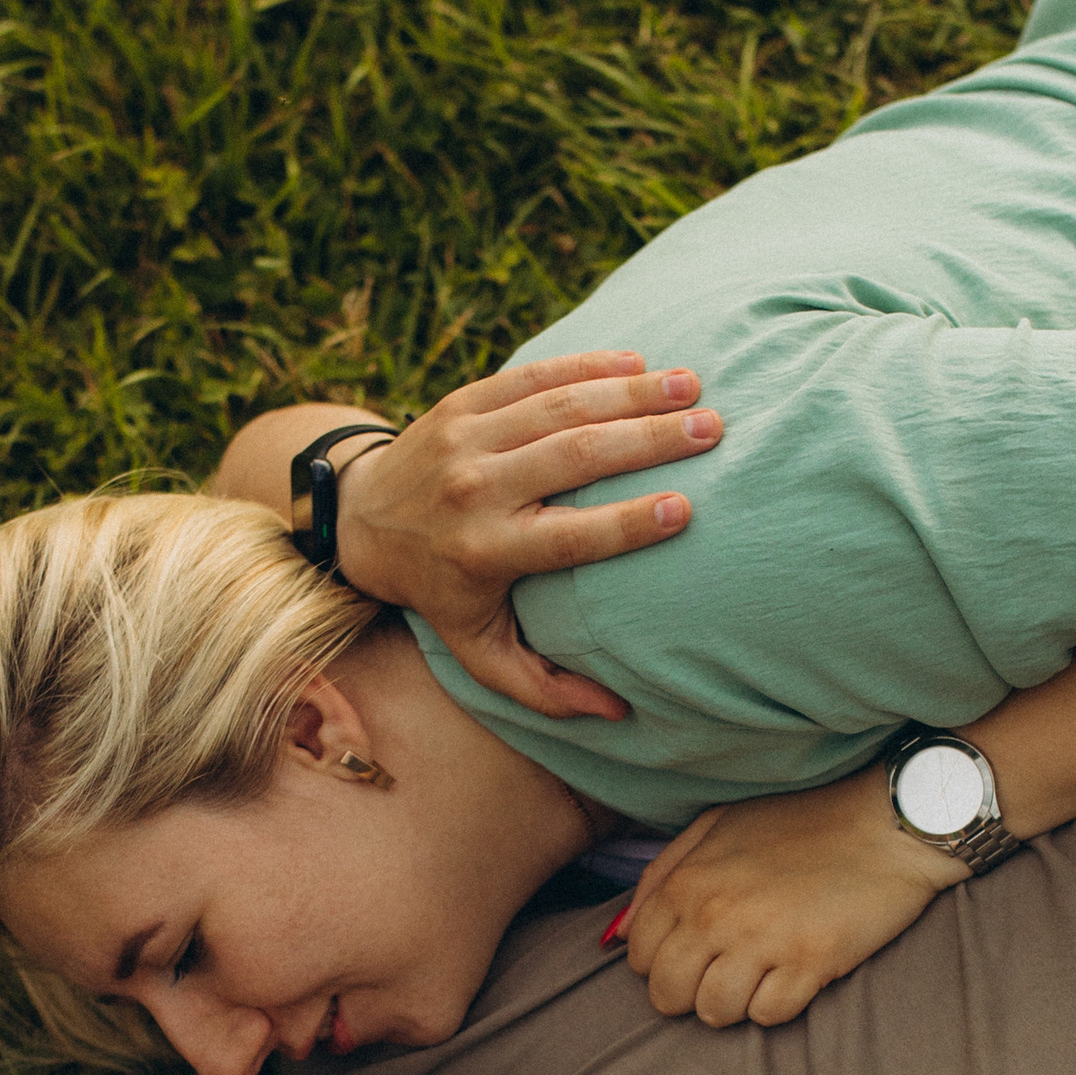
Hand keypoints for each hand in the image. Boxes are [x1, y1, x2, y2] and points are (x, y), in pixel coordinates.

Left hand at [332, 351, 723, 719]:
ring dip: (632, 392)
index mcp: (485, 552)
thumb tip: (616, 712)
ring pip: (560, 407)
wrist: (363, 522)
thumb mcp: (478, 651)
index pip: (570, 535)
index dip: (628, 524)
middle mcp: (474, 492)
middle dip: (650, 440)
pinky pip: (532, 376)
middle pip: (575, 457)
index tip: (683, 509)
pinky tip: (637, 362)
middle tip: (712, 429)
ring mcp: (465, 440)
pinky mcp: (462, 402)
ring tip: (692, 385)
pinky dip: (586, 364)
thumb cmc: (442, 592)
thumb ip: (542, 689)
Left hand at [621, 766, 949, 1027]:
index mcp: (686, 882)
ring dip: (735, 1002)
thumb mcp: (717, 825)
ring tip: (761, 973)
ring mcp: (760, 942)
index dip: (665, 963)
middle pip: (668, 996)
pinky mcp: (808, 965)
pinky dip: (779, 1002)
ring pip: (714, 1014)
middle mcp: (713, 915)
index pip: (639, 959)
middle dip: (692, 992)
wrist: (885, 820)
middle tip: (726, 971)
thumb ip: (663, 874)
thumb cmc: (800, 820)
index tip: (696, 952)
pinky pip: (768, 1016)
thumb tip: (620, 936)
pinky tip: (794, 974)